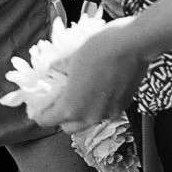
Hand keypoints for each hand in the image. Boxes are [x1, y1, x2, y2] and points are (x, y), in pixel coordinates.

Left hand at [26, 27, 147, 132]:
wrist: (132, 45)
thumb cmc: (98, 49)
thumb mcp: (69, 57)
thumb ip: (58, 69)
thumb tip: (54, 69)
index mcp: (71, 107)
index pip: (48, 121)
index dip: (40, 114)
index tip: (38, 106)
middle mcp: (90, 116)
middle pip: (68, 127)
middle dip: (60, 117)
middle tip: (57, 100)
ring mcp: (109, 114)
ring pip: (88, 122)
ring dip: (80, 113)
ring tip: (77, 93)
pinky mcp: (123, 106)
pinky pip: (104, 113)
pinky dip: (97, 106)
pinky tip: (96, 89)